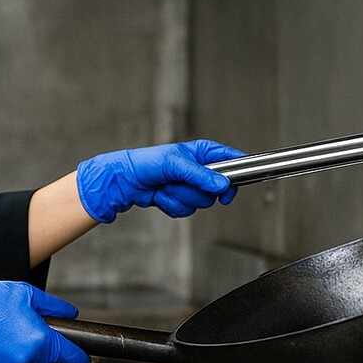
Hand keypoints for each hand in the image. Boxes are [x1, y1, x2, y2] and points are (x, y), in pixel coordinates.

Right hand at [0, 280, 90, 362]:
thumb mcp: (25, 294)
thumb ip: (53, 306)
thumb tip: (70, 313)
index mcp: (40, 340)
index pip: (70, 356)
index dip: (80, 357)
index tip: (84, 360)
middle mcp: (27, 360)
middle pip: (46, 360)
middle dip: (42, 347)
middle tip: (25, 326)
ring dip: (22, 352)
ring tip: (3, 330)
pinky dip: (4, 358)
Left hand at [75, 139, 242, 222]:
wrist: (126, 181)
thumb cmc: (147, 163)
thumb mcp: (175, 164)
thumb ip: (200, 175)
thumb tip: (221, 185)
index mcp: (202, 153)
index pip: (230, 160)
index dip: (235, 173)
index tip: (229, 185)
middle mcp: (200, 170)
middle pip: (216, 189)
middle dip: (195, 189)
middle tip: (179, 181)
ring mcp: (191, 186)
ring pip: (201, 202)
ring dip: (180, 197)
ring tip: (166, 186)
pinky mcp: (181, 199)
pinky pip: (187, 210)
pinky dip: (171, 205)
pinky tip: (161, 195)